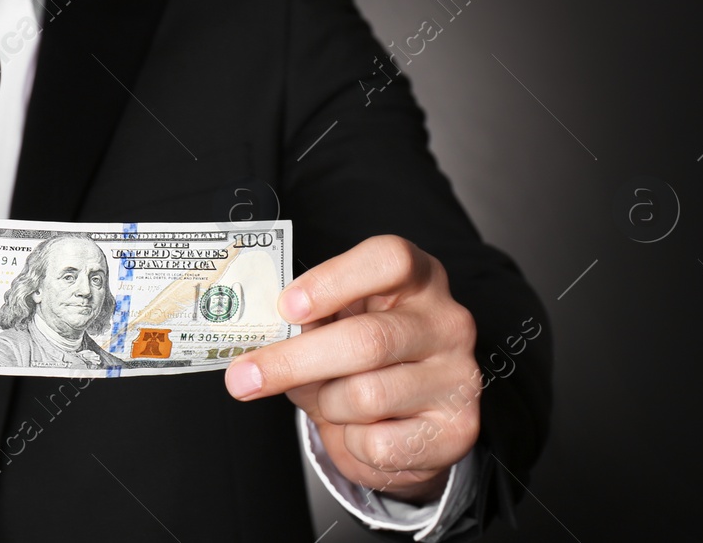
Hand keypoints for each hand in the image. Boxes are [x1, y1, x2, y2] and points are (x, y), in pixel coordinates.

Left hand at [223, 235, 479, 501]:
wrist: (410, 421)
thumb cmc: (363, 356)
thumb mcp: (336, 323)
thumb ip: (307, 322)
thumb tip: (262, 339)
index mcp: (416, 277)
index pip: (388, 259)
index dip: (332, 281)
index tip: (286, 307)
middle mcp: (447, 321)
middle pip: (367, 339)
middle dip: (294, 361)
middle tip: (243, 376)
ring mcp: (459, 375)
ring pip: (365, 396)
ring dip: (326, 404)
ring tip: (327, 400)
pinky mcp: (458, 430)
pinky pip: (379, 443)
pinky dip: (351, 442)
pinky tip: (359, 429)